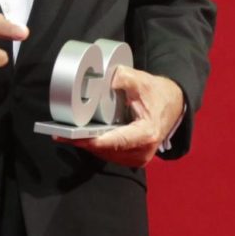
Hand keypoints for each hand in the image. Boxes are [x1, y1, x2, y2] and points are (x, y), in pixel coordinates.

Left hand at [53, 66, 183, 167]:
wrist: (173, 103)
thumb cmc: (157, 93)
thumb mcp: (140, 80)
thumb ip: (121, 78)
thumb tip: (101, 78)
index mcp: (146, 133)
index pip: (115, 141)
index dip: (92, 140)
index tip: (73, 137)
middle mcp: (143, 150)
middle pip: (107, 150)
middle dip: (84, 141)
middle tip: (61, 133)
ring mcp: (139, 157)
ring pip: (106, 155)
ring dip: (88, 145)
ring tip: (67, 134)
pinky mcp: (134, 157)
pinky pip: (110, 154)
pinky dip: (97, 146)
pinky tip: (83, 136)